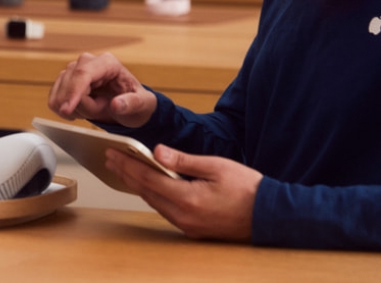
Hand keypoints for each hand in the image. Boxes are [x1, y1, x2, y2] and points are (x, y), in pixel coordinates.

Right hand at [47, 51, 156, 126]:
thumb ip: (131, 103)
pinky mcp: (65, 81)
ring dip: (76, 109)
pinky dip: (65, 110)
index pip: (83, 73)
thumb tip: (116, 104)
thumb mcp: (143, 105)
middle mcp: (88, 62)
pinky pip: (54, 99)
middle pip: (70, 84)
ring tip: (95, 109)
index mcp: (108, 63)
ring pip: (60, 94)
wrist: (129, 105)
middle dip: (82, 106)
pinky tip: (80, 112)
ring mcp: (74, 70)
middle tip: (102, 110)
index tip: (67, 109)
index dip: (73, 91)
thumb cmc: (137, 102)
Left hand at [106, 144, 261, 241]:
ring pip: (154, 202)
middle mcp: (183, 216)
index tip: (113, 153)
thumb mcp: (216, 166)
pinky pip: (165, 210)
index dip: (127, 165)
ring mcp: (188, 226)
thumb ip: (184, 160)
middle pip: (146, 192)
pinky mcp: (193, 230)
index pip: (148, 179)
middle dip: (127, 173)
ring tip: (123, 169)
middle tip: (110, 158)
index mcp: (188, 199)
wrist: (270, 216)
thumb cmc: (248, 188)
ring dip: (137, 184)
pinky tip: (147, 185)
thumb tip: (157, 151)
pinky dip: (153, 195)